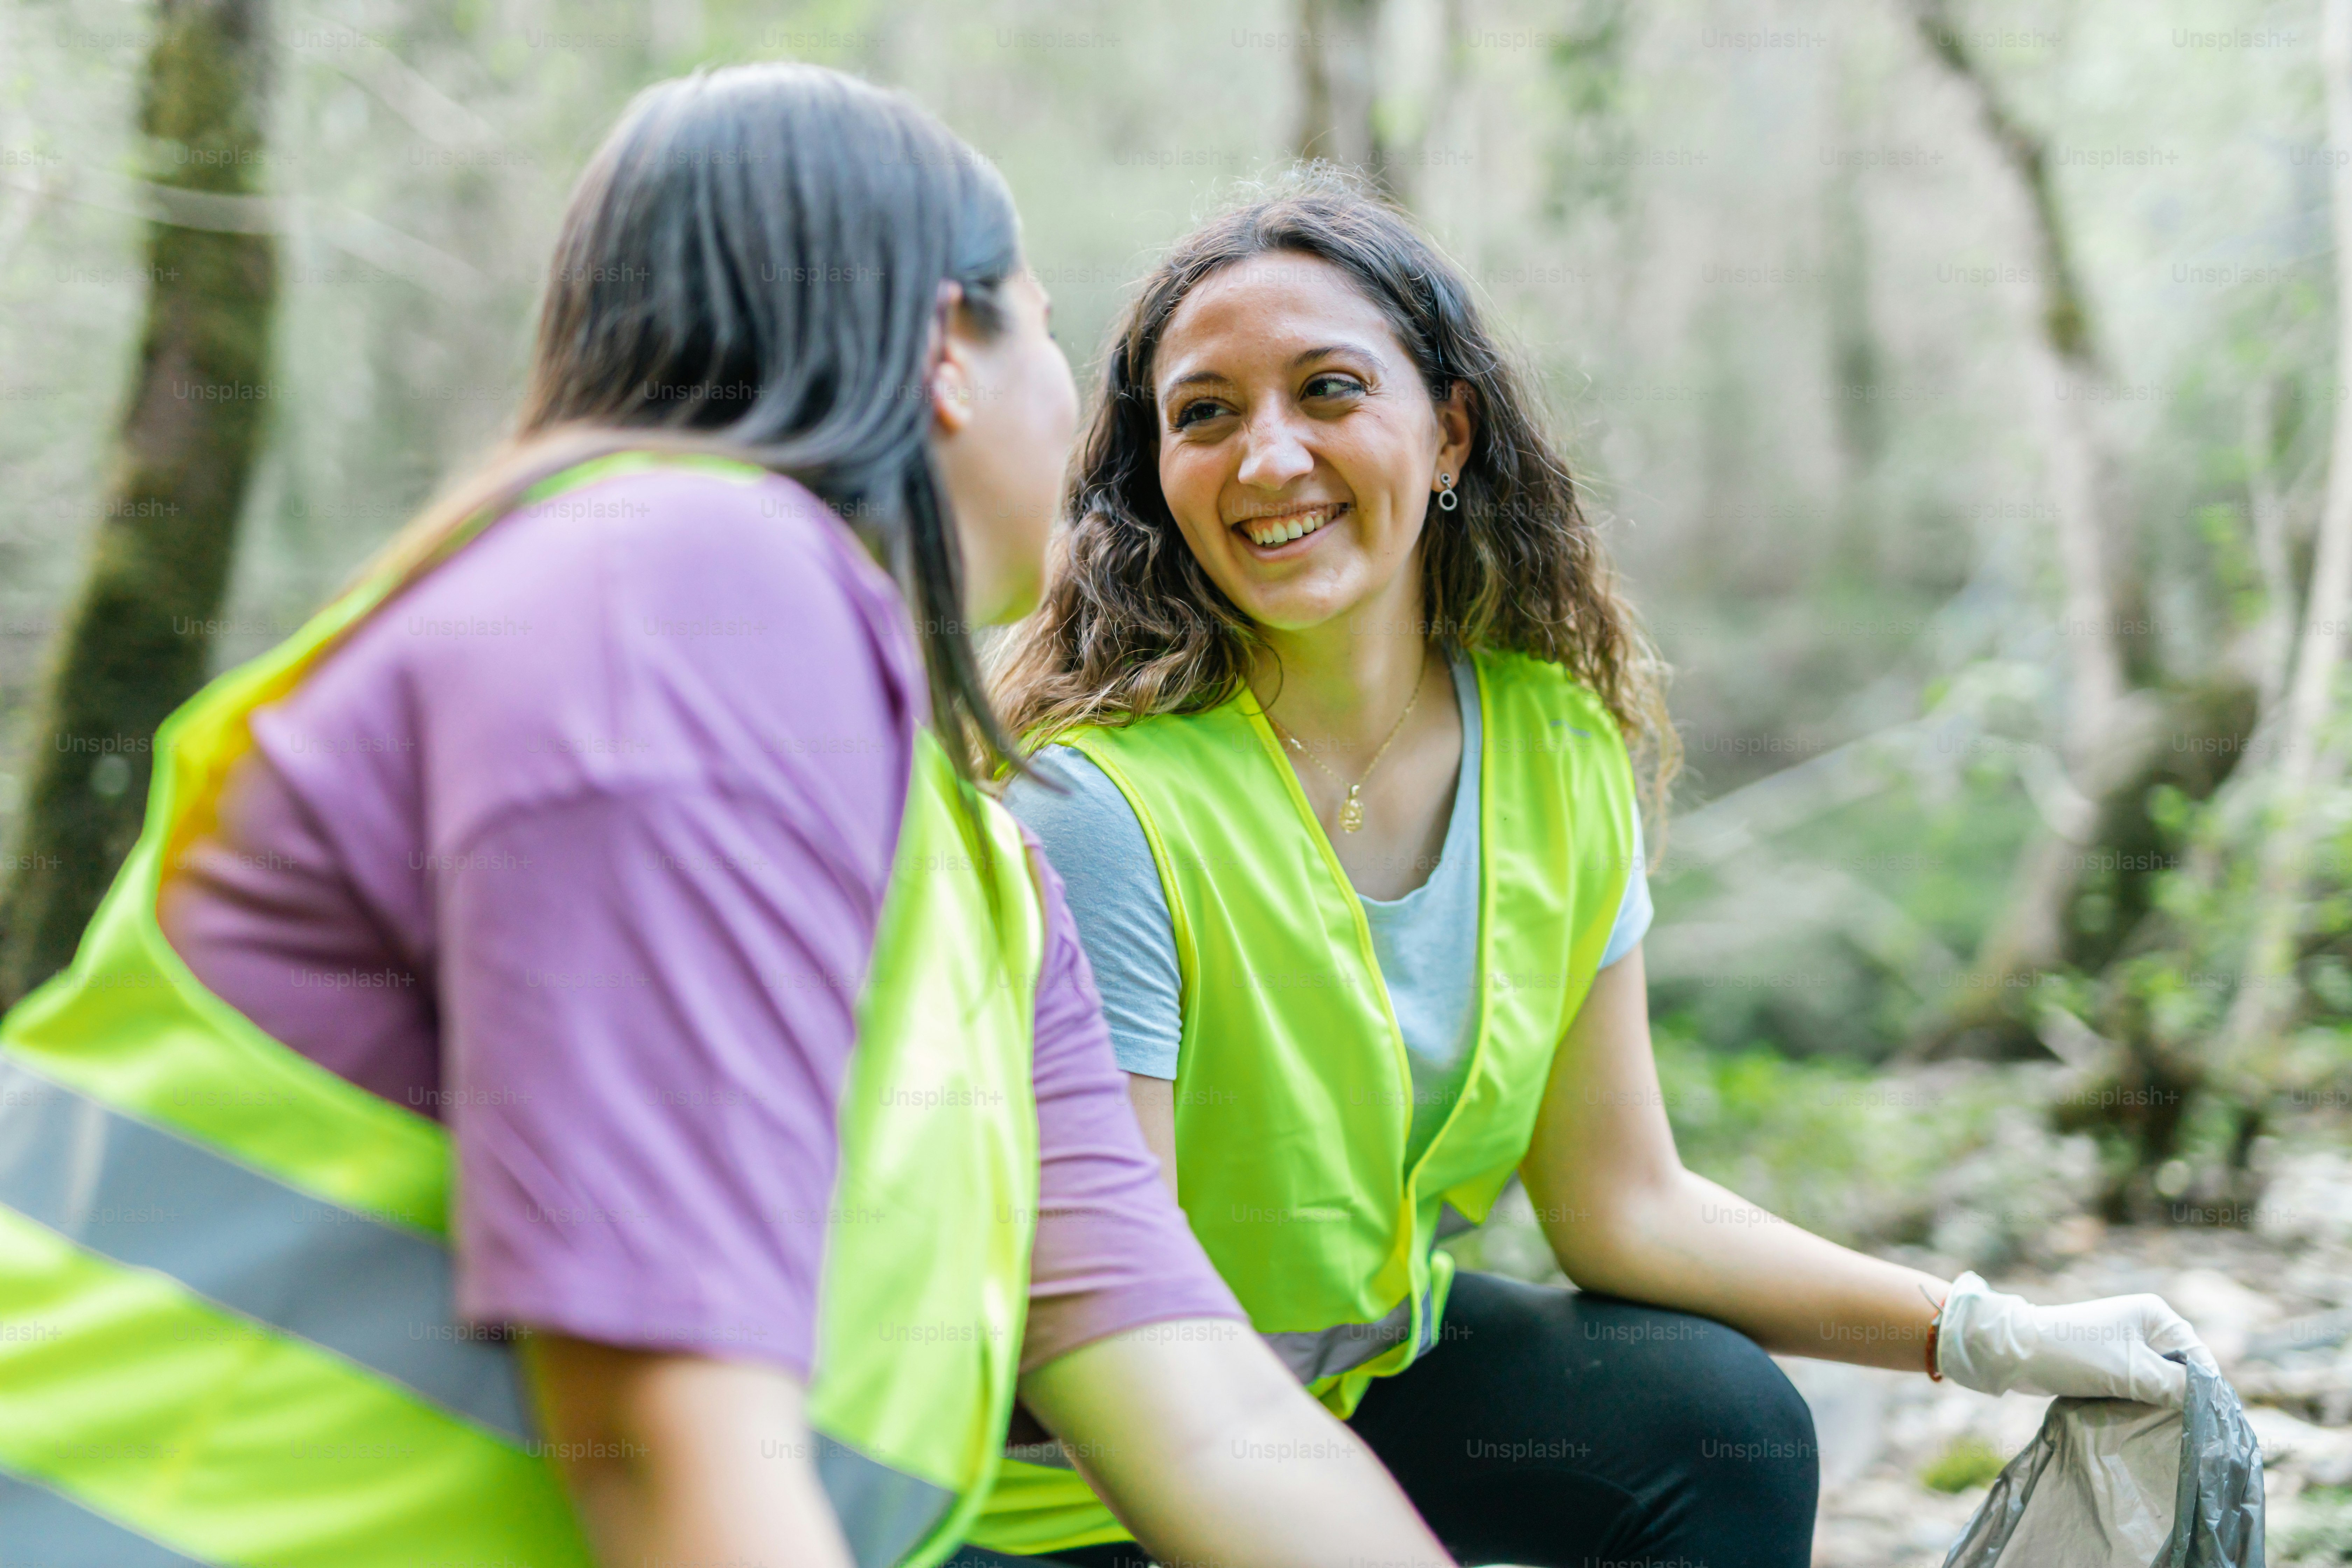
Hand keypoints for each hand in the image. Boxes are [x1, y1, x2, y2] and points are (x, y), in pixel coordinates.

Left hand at [1936, 1271, 2219, 1408]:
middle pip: (2180, 1368)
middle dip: (2183, 1396)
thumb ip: (2175, 1387)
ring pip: (2159, 1379)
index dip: (2204, 1389)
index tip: (2210, 1421)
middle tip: (2189, 1428)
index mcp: (2155, 1314)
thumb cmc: (2076, 1354)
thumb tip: (2210, 1403)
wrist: (2017, 1352)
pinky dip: (2142, 1399)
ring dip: (2161, 1400)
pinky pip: (2139, 1383)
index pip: (2197, 1356)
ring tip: (2166, 1425)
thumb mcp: (2133, 1372)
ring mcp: (2126, 1342)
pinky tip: (2145, 1417)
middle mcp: (2145, 1323)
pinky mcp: (2110, 1360)